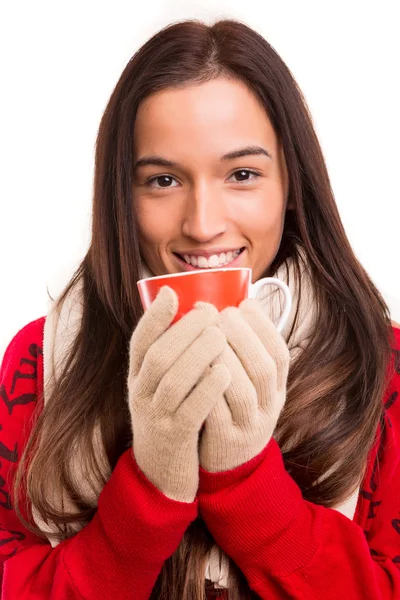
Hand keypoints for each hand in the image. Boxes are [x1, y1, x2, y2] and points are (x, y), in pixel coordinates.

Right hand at [127, 286, 230, 501]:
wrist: (160, 470)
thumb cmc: (168, 415)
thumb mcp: (158, 386)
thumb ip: (171, 356)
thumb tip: (193, 312)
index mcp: (138, 376)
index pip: (140, 342)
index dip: (154, 316)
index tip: (172, 293)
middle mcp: (141, 393)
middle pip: (158, 356)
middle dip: (184, 330)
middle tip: (211, 312)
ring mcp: (156, 416)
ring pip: (173, 381)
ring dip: (197, 354)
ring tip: (220, 336)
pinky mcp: (175, 436)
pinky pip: (191, 410)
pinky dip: (208, 389)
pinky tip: (225, 371)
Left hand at [199, 297, 289, 472]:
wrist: (230, 465)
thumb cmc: (234, 411)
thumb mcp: (253, 386)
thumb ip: (248, 352)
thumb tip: (242, 301)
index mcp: (276, 389)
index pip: (279, 354)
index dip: (263, 327)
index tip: (242, 304)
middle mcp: (268, 407)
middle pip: (262, 368)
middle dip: (241, 335)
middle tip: (218, 313)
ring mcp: (247, 426)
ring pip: (241, 389)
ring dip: (222, 357)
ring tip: (204, 334)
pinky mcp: (224, 440)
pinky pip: (216, 411)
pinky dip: (205, 387)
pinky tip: (193, 367)